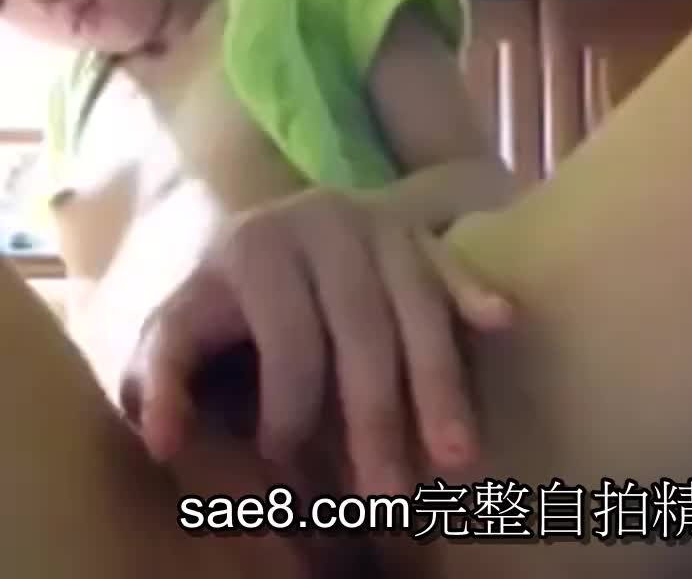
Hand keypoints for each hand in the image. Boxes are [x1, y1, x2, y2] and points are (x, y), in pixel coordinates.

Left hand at [120, 188, 510, 493]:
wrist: (272, 232)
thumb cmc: (223, 299)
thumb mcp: (176, 330)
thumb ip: (162, 382)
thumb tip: (165, 446)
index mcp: (255, 247)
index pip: (288, 336)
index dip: (290, 406)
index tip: (288, 464)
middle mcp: (320, 223)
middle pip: (360, 325)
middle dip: (376, 414)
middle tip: (388, 495)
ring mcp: (375, 223)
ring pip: (415, 303)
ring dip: (437, 381)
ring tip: (457, 458)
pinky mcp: (414, 230)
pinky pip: (449, 261)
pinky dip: (472, 292)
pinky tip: (501, 321)